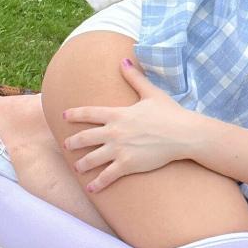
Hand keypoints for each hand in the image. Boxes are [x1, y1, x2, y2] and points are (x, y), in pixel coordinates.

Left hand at [62, 61, 199, 191]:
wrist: (183, 134)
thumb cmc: (169, 113)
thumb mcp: (151, 92)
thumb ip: (134, 78)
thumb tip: (124, 60)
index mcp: (118, 113)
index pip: (89, 113)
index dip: (74, 114)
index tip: (63, 116)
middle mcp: (114, 131)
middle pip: (84, 137)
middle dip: (72, 143)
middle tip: (66, 146)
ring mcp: (119, 149)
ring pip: (91, 159)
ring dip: (81, 164)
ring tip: (76, 168)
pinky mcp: (127, 164)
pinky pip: (107, 176)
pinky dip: (97, 183)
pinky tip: (90, 188)